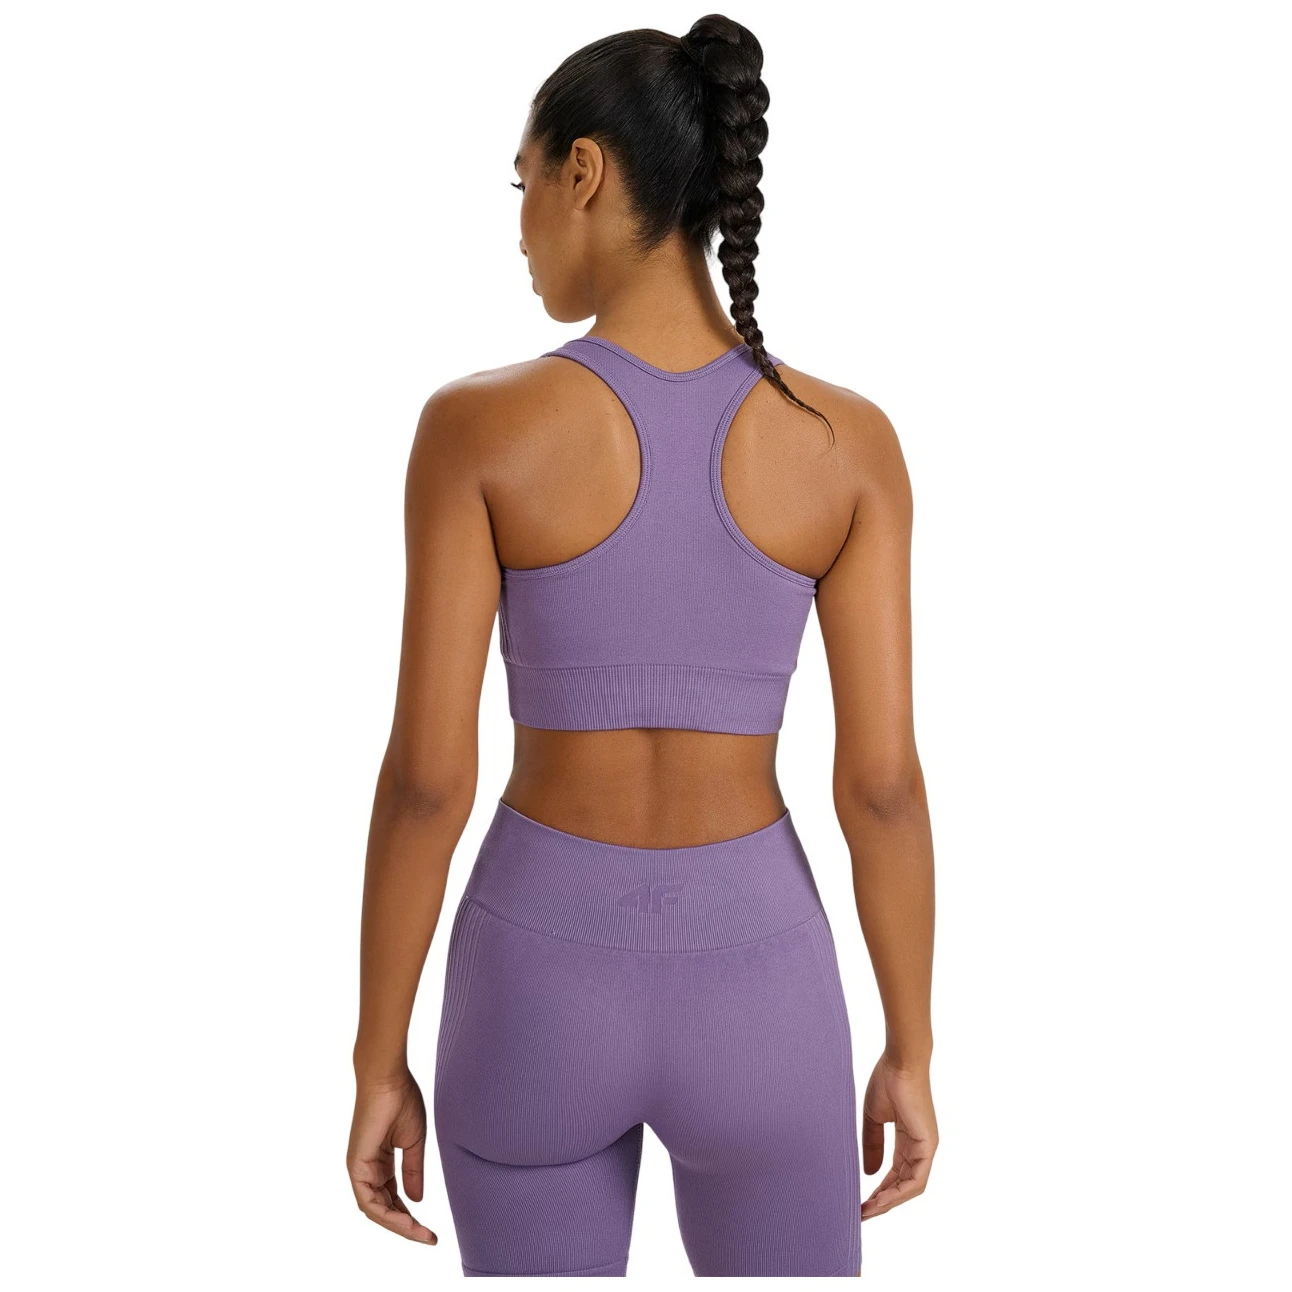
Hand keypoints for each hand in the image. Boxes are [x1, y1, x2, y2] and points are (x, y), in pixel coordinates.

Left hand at [347, 1070, 437, 1244]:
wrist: (388, 1078)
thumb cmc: (402, 1100)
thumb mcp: (414, 1143)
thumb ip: (413, 1172)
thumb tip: (417, 1201)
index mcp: (379, 1162)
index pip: (393, 1197)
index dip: (410, 1215)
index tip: (430, 1229)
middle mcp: (367, 1169)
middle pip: (384, 1208)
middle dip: (406, 1225)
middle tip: (428, 1237)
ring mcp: (359, 1169)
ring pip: (376, 1210)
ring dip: (398, 1225)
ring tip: (421, 1233)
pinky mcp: (356, 1166)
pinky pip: (369, 1202)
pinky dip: (387, 1215)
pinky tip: (407, 1221)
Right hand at [860, 1053, 937, 1218]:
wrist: (900, 1061)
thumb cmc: (887, 1081)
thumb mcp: (874, 1118)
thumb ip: (872, 1145)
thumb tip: (870, 1174)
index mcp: (908, 1140)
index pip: (895, 1174)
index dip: (879, 1189)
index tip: (861, 1200)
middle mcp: (920, 1147)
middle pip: (903, 1185)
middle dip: (882, 1202)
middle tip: (861, 1213)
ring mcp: (926, 1148)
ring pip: (910, 1187)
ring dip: (889, 1202)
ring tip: (867, 1211)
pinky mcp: (928, 1147)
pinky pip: (916, 1180)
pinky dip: (898, 1193)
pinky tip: (881, 1200)